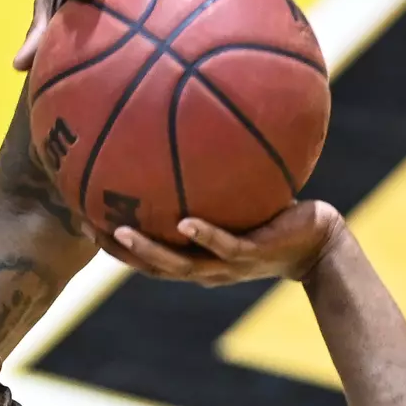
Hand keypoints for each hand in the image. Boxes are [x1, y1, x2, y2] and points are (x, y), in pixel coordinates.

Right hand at [99, 202, 349, 284]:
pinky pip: (225, 245)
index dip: (115, 246)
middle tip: (88, 229)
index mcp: (196, 257)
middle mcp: (207, 267)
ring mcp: (228, 263)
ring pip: (180, 264)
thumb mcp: (239, 198)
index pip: (147, 257)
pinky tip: (185, 222)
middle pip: (153, 266)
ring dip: (149, 251)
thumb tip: (189, 138)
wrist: (319, 242)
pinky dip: (204, 235)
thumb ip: (211, 181)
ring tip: (120, 232)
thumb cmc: (277, 218)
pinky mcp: (254, 253)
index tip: (86, 221)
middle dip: (120, 252)